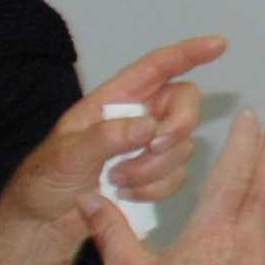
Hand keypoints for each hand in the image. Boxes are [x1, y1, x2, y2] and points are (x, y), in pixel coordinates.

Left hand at [0, 38, 224, 236]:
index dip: (189, 53)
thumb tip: (148, 127)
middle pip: (184, 104)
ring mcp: (149, 146)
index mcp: (115, 99)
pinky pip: (177, 176)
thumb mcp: (66, 155)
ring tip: (114, 180)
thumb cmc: (46, 178)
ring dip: (152, 168)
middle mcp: (139, 117)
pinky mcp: (157, 175)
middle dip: (178, 125)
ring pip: (182, 146)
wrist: (47, 220)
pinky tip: (124, 195)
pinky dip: (153, 189)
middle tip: (156, 146)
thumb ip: (105, 138)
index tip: (219, 44)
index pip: (157, 67)